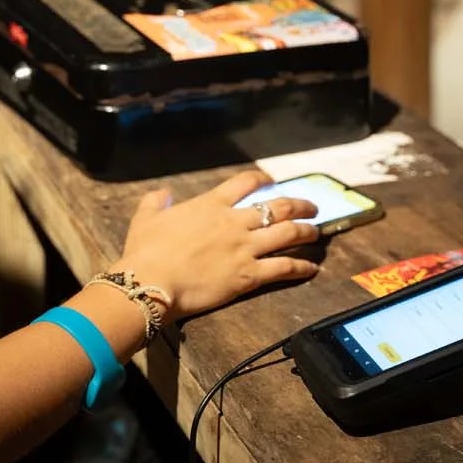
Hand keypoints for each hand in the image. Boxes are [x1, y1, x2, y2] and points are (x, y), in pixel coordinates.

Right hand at [116, 170, 320, 319]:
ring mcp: (245, 248)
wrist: (150, 283)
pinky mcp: (249, 275)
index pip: (245, 183)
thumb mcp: (145, 218)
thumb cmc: (145, 252)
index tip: (272, 181)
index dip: (263, 180)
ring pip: (289, 233)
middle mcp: (235, 222)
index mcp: (211, 205)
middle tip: (313, 207)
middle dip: (301, 204)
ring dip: (308, 232)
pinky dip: (302, 267)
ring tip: (318, 233)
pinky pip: (284, 268)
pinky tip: (312, 269)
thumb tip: (163, 193)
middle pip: (279, 207)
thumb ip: (155, 201)